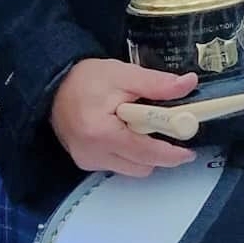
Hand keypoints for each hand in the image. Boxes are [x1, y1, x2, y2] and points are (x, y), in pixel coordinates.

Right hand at [50, 58, 198, 175]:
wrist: (53, 85)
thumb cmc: (87, 79)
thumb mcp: (125, 74)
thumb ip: (157, 84)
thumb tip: (188, 84)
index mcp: (102, 134)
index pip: (146, 153)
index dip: (172, 153)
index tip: (190, 148)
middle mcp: (93, 154)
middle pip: (143, 166)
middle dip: (161, 151)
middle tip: (172, 131)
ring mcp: (88, 161)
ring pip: (133, 168)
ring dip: (146, 153)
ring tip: (146, 127)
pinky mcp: (87, 162)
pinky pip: (120, 165)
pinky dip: (131, 153)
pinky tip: (129, 132)